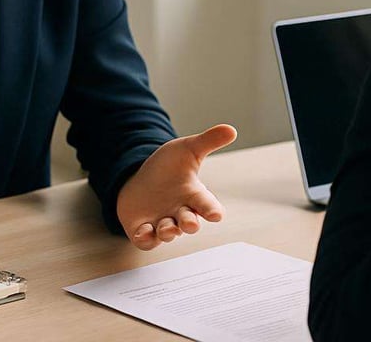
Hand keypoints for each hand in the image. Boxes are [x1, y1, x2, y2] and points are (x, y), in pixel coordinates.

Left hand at [117, 124, 237, 250]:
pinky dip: (146, 238)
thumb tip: (231, 129)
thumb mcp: (187, 150)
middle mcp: (180, 212)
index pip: (207, 206)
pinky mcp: (144, 230)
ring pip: (169, 234)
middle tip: (189, 222)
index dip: (212, 211)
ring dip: (169, 231)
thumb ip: (208, 141)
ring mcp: (162, 223)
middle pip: (190, 223)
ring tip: (166, 225)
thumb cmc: (168, 168)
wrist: (140, 179)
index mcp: (193, 195)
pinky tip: (144, 230)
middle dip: (190, 224)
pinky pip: (147, 241)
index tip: (215, 215)